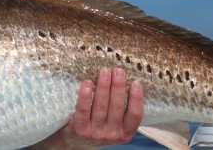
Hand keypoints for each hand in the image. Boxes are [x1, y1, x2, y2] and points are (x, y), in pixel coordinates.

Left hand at [28, 68, 144, 149]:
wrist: (75, 141)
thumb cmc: (99, 125)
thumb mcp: (115, 123)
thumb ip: (121, 108)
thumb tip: (126, 79)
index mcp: (125, 132)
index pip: (135, 115)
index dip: (136, 98)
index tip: (136, 82)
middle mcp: (112, 134)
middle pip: (116, 107)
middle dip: (118, 87)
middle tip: (118, 70)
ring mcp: (95, 133)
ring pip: (100, 107)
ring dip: (103, 87)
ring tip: (104, 71)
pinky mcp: (80, 130)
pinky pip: (83, 110)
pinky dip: (85, 95)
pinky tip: (87, 83)